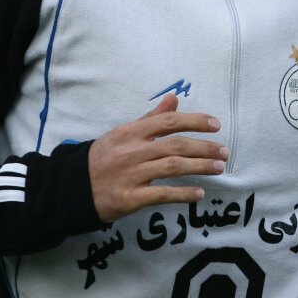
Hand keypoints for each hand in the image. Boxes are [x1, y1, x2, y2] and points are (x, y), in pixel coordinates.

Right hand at [88, 94, 226, 221]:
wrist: (73, 188)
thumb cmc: (103, 158)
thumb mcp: (123, 134)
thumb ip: (150, 118)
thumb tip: (173, 99)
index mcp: (130, 132)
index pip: (167, 121)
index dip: (194, 121)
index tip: (216, 124)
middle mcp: (132, 151)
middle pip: (175, 145)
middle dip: (204, 147)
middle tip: (224, 151)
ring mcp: (130, 175)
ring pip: (172, 167)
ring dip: (199, 167)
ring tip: (219, 168)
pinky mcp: (129, 198)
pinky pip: (161, 195)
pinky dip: (182, 194)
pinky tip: (199, 194)